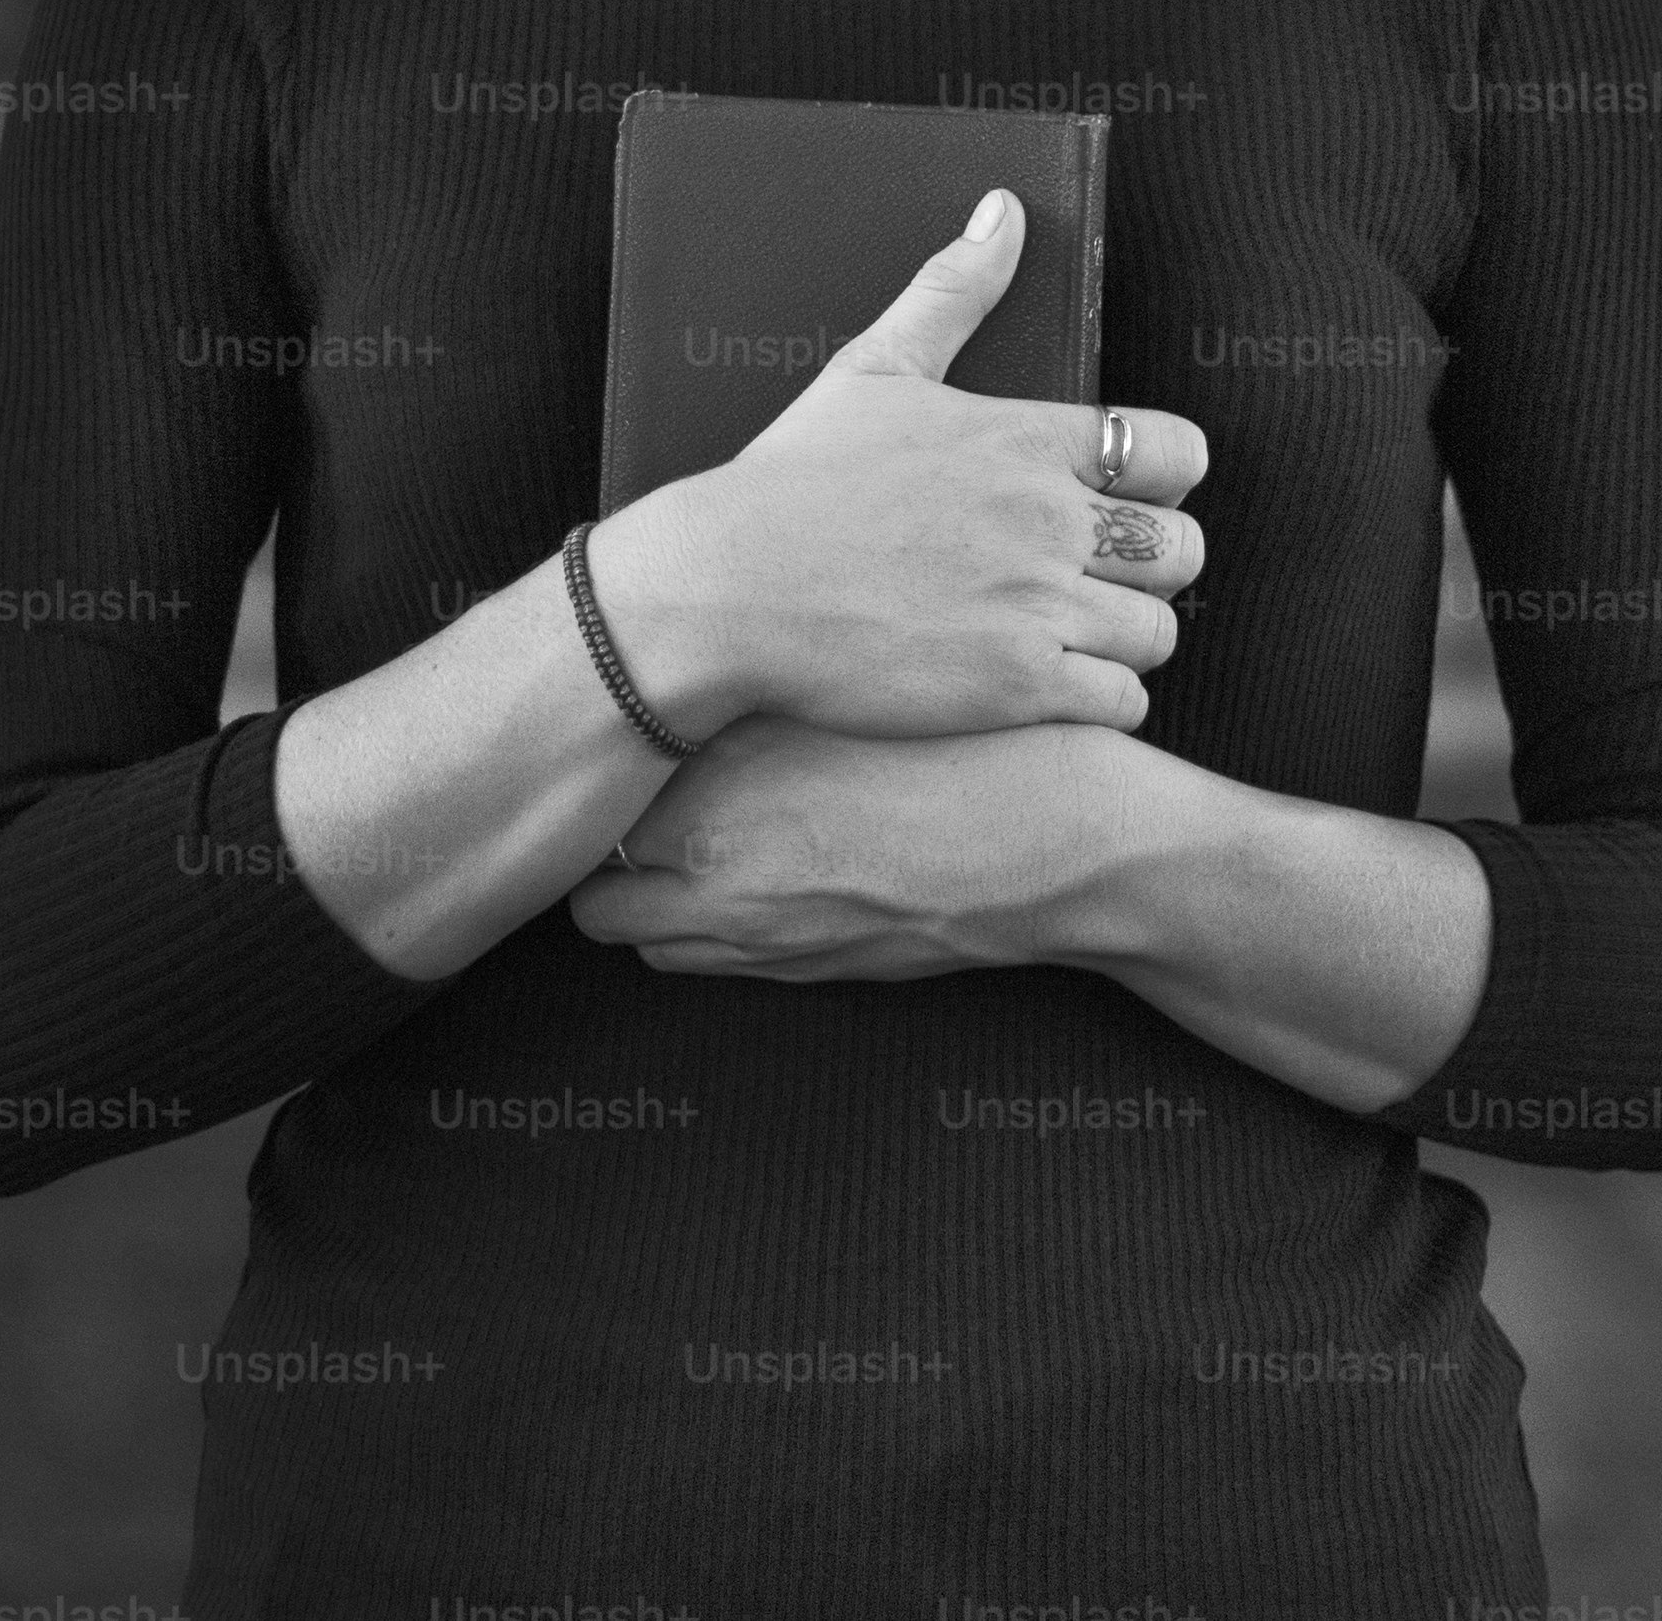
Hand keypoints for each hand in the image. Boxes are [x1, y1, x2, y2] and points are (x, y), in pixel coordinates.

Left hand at [567, 713, 1163, 981]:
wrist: (1070, 846)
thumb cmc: (979, 744)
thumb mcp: (857, 688)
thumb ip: (756, 696)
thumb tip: (682, 688)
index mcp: (732, 772)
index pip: (604, 777)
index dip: (601, 756)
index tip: (611, 731)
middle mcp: (723, 861)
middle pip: (591, 875)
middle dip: (600, 841)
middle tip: (630, 795)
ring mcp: (758, 931)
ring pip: (630, 930)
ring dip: (636, 890)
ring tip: (677, 838)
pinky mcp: (799, 973)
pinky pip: (694, 962)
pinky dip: (691, 927)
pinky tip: (737, 875)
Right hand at [589, 188, 1207, 744]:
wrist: (723, 592)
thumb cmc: (790, 480)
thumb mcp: (873, 367)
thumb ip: (953, 288)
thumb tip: (1003, 208)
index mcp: (1024, 438)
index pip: (1175, 451)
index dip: (1166, 478)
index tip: (1124, 496)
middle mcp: (1046, 519)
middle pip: (1183, 547)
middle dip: (1154, 564)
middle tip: (1097, 574)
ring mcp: (1034, 606)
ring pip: (1156, 632)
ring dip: (1124, 638)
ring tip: (1069, 635)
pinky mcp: (1014, 686)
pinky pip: (1120, 703)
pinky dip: (1100, 699)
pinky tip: (1049, 685)